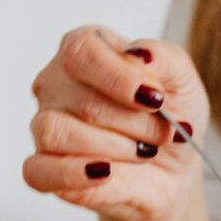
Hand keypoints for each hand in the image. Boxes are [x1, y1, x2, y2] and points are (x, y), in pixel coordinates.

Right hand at [22, 25, 209, 220]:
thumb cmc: (172, 115)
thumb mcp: (182, 79)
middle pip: (81, 98)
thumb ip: (164, 58)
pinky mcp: (43, 168)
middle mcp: (57, 82)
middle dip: (134, 121)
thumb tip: (140, 55)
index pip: (82, 52)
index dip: (119, 77)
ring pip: (57, 133)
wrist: (174, 168)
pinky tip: (105, 172)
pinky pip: (38, 171)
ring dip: (114, 147)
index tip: (155, 99)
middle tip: (163, 133)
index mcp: (86, 48)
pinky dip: (72, 173)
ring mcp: (45, 125)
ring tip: (144, 152)